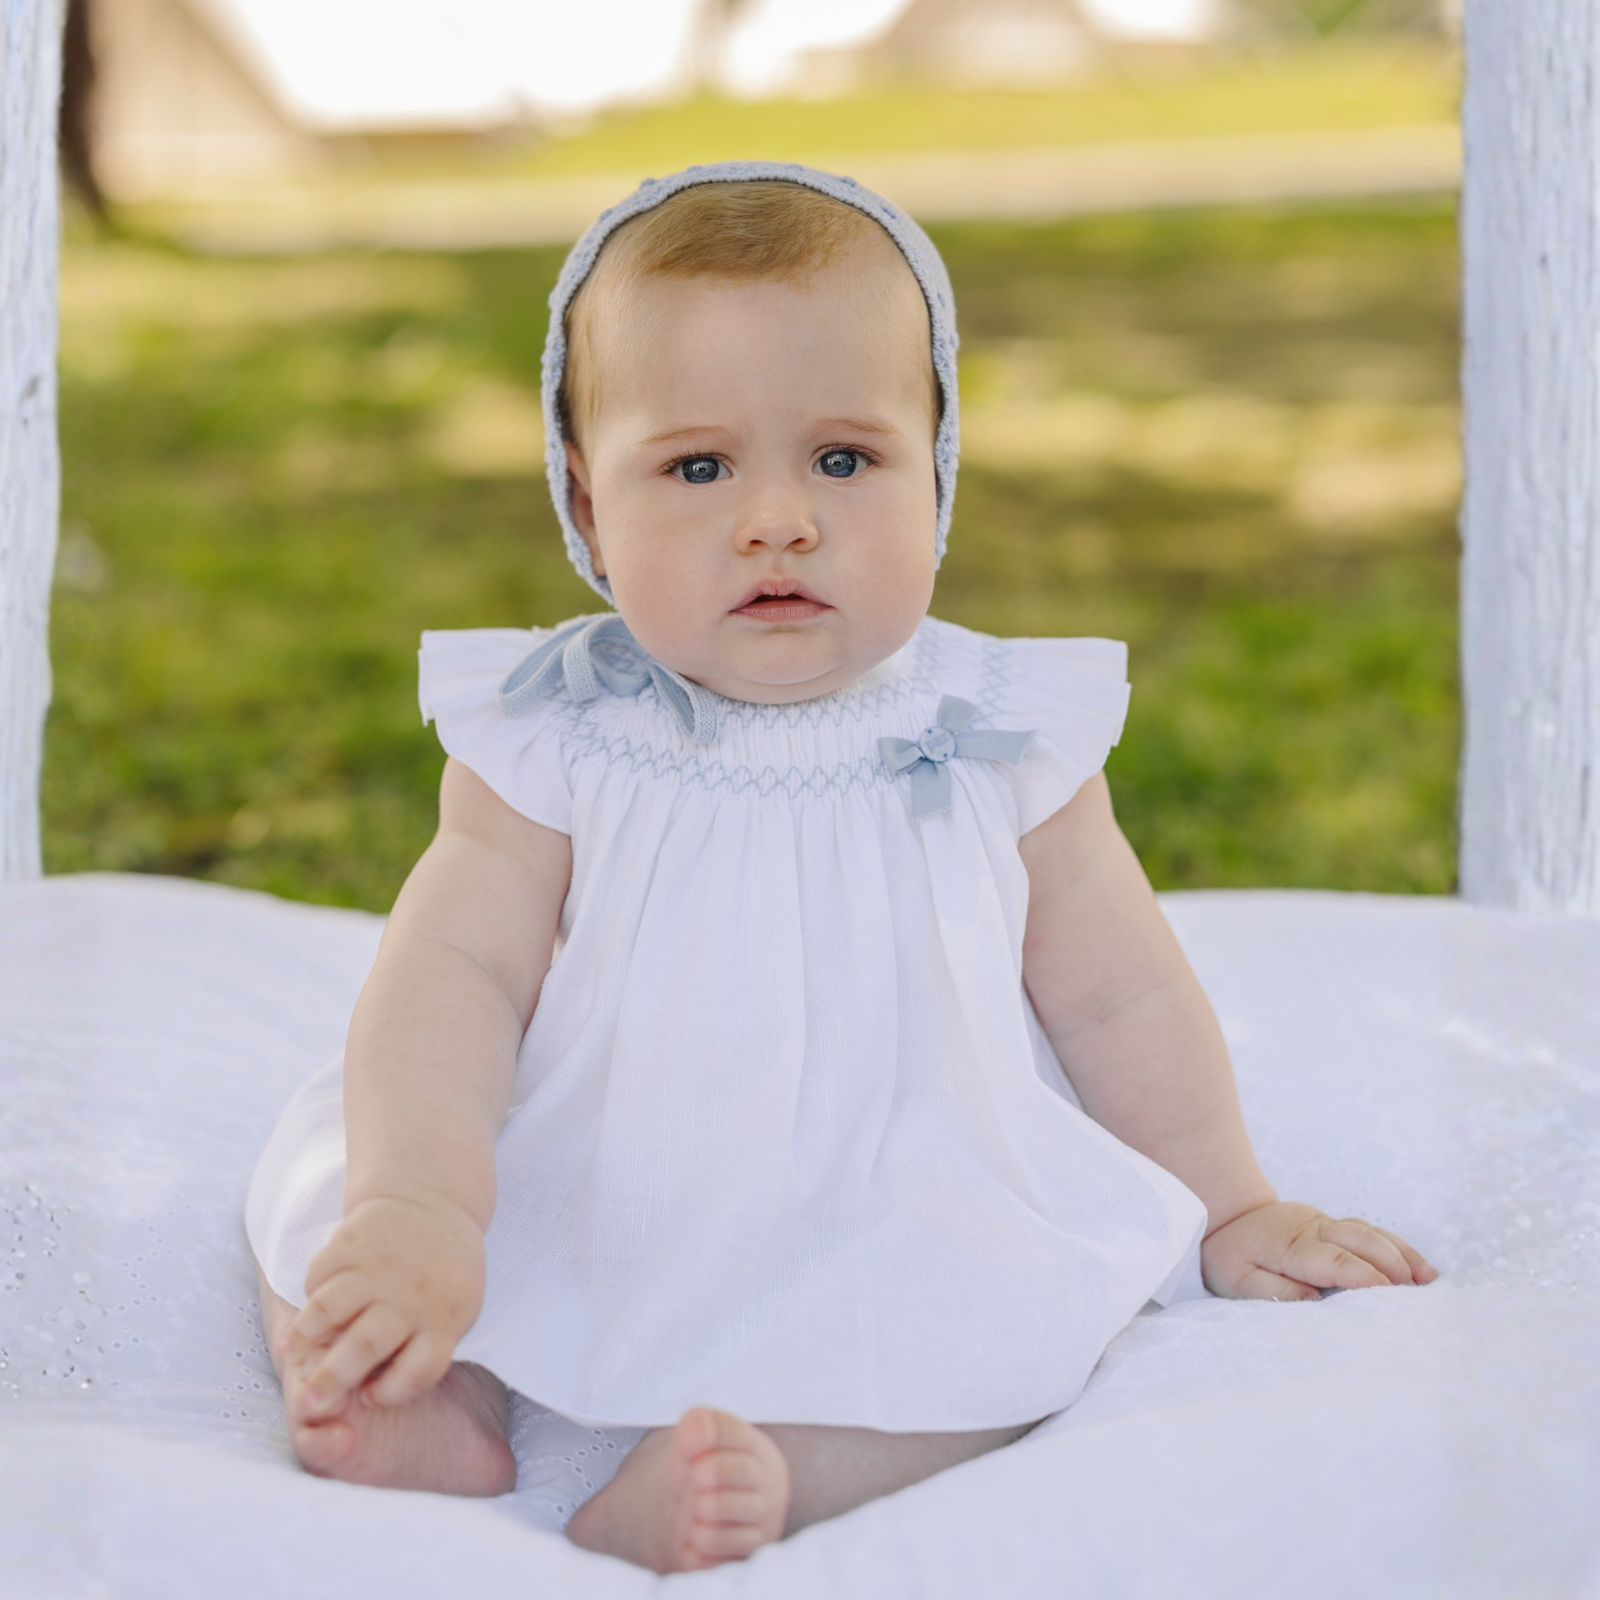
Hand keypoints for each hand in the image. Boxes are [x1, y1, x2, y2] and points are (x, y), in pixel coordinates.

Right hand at [279, 1192, 485, 1418]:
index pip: (420, 1370)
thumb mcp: (452, 1310)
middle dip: (331, 1380)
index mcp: (444, 1317)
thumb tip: (361, 1394)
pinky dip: (310, 1294)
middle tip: (308, 1402)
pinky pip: (317, 1276)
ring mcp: (380, 1265)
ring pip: (328, 1309)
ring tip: (296, 1350)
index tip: (367, 1397)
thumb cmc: (441, 1276)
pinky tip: (313, 1304)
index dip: (390, 1393)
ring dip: (306, 1336)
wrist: (433, 1199)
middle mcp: (411, 1294)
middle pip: (366, 1346)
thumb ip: (417, 1350)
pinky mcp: (353, 1239)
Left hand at [1202, 1200, 1437, 1300]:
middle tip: (1416, 1291)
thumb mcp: (1236, 1280)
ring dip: (1400, 1253)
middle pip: (1360, 1240)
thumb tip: (1314, 1300)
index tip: (1388, 1294)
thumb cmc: (1230, 1254)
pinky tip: (1416, 1266)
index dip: (1363, 1276)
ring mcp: (1324, 1223)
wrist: (1224, 1213)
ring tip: (1428, 1279)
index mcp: (1291, 1246)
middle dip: (1391, 1263)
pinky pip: (1367, 1230)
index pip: (1335, 1260)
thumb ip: (1273, 1290)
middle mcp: (1313, 1230)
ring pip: (1368, 1232)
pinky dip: (1394, 1245)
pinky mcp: (1330, 1224)